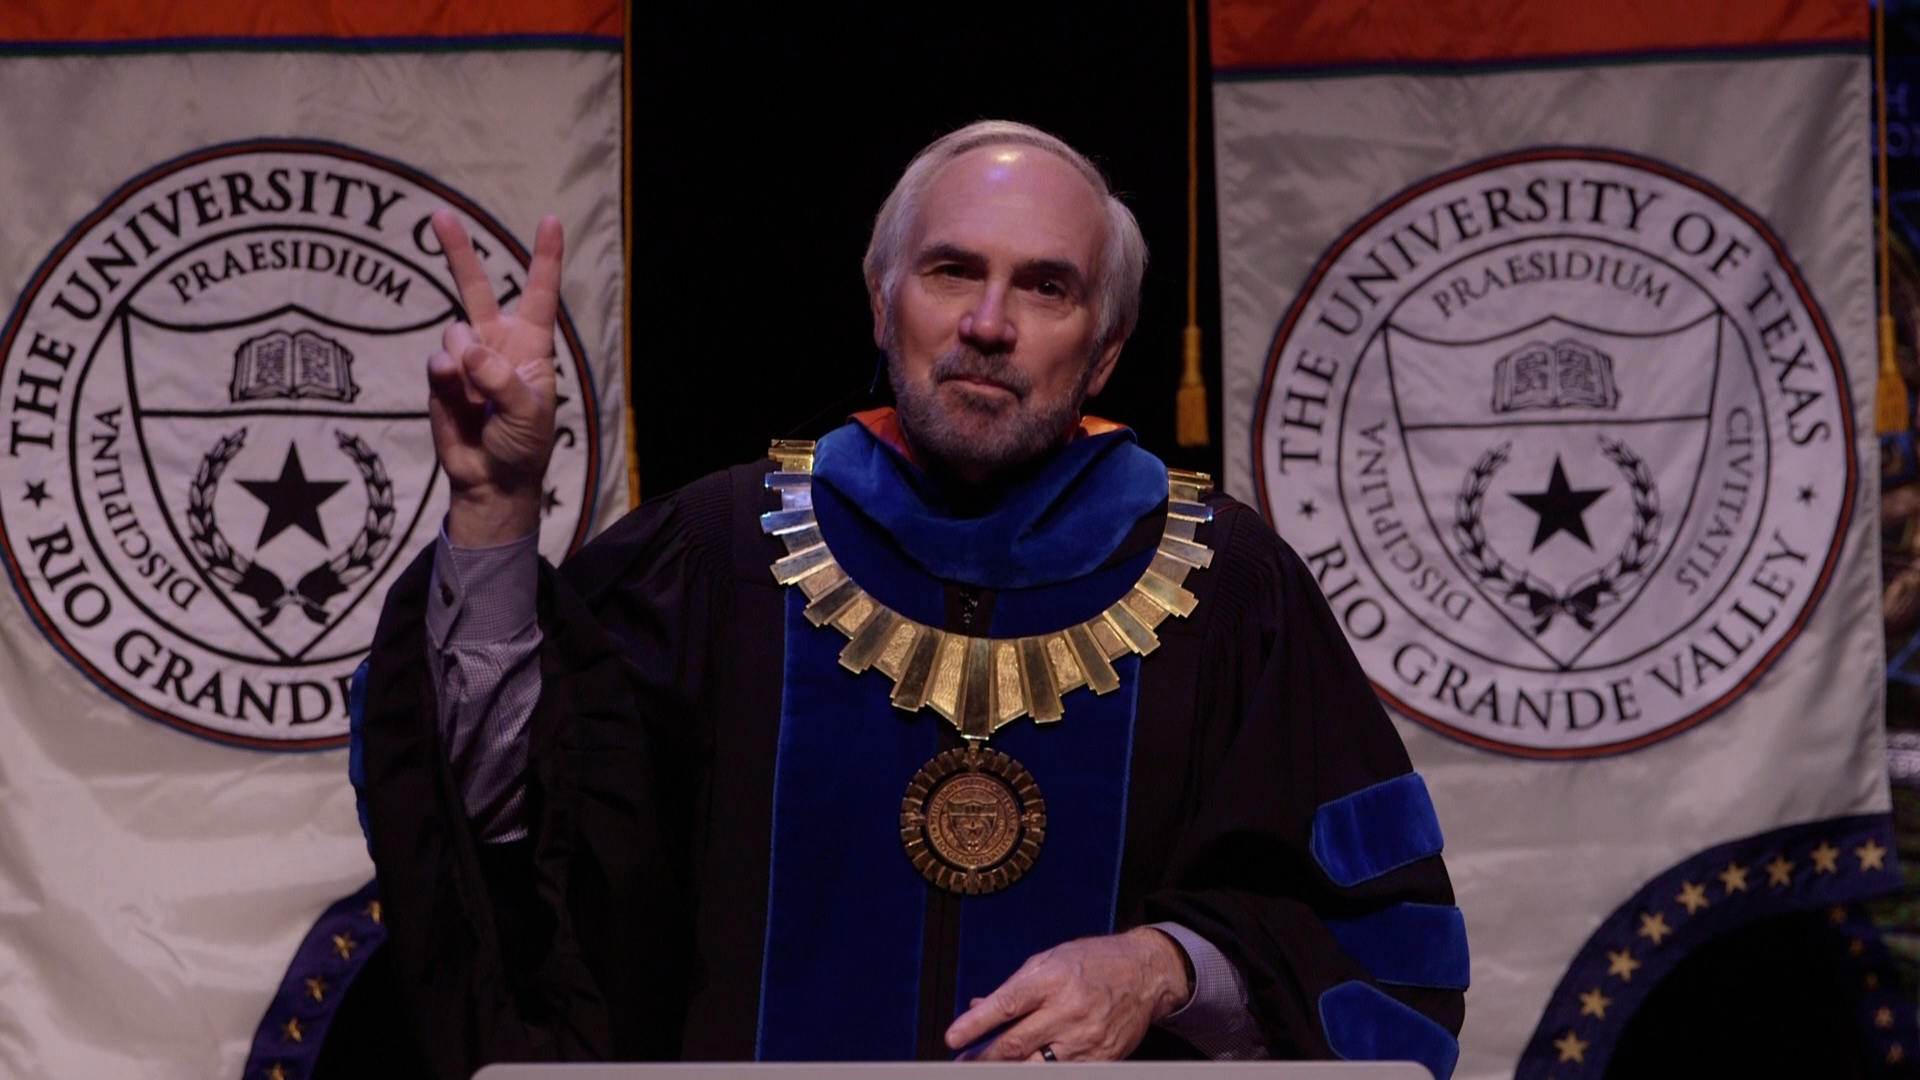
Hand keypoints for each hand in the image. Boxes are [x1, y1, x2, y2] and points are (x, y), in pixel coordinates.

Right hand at [427, 210, 562, 546]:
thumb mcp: (527, 412)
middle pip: (476, 289)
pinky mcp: (441, 378)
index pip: (539, 294)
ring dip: (464, 365)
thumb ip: (499, 379)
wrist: (491, 480)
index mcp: (531, 345)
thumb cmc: (523, 444)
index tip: (550, 219)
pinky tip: (460, 406)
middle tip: (439, 215)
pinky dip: (446, 383)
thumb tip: (465, 350)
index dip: (545, 257)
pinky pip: (438, 366)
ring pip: (454, 335)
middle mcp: (497, 343)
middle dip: (457, 252)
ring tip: (481, 401)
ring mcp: (465, 359)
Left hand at [944, 927, 1192, 1061]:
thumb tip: (977, 1006)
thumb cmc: (1093, 962)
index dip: (976, 1024)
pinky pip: (1065, 1073)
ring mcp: (1086, 1038)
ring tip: (988, 1069)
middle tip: (962, 1064)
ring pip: (1037, 1066)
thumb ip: (1013, 987)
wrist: (1144, 973)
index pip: (1007, 1004)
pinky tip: (1027, 1069)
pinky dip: (1040, 1073)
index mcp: (1053, 979)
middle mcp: (1069, 1010)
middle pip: (1016, 1044)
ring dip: (1008, 1069)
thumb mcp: (1049, 961)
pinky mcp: (1102, 1059)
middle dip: (983, 1057)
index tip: (953, 1038)